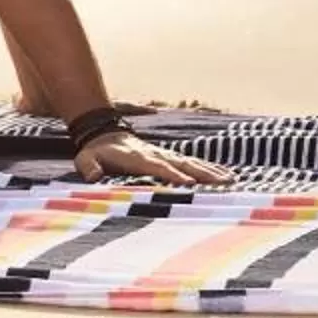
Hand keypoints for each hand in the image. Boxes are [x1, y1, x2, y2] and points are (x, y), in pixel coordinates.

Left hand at [75, 129, 232, 185]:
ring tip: (231, 181)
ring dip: (211, 172)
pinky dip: (210, 168)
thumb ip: (89, 167)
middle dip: (202, 174)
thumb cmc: (96, 152)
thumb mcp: (86, 158)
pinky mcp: (171, 156)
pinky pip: (193, 162)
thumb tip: (93, 176)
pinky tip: (226, 176)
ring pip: (192, 163)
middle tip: (223, 183)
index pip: (159, 167)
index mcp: (138, 157)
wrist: (102, 133)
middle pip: (182, 164)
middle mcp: (156, 154)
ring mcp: (165, 154)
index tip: (189, 184)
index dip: (173, 174)